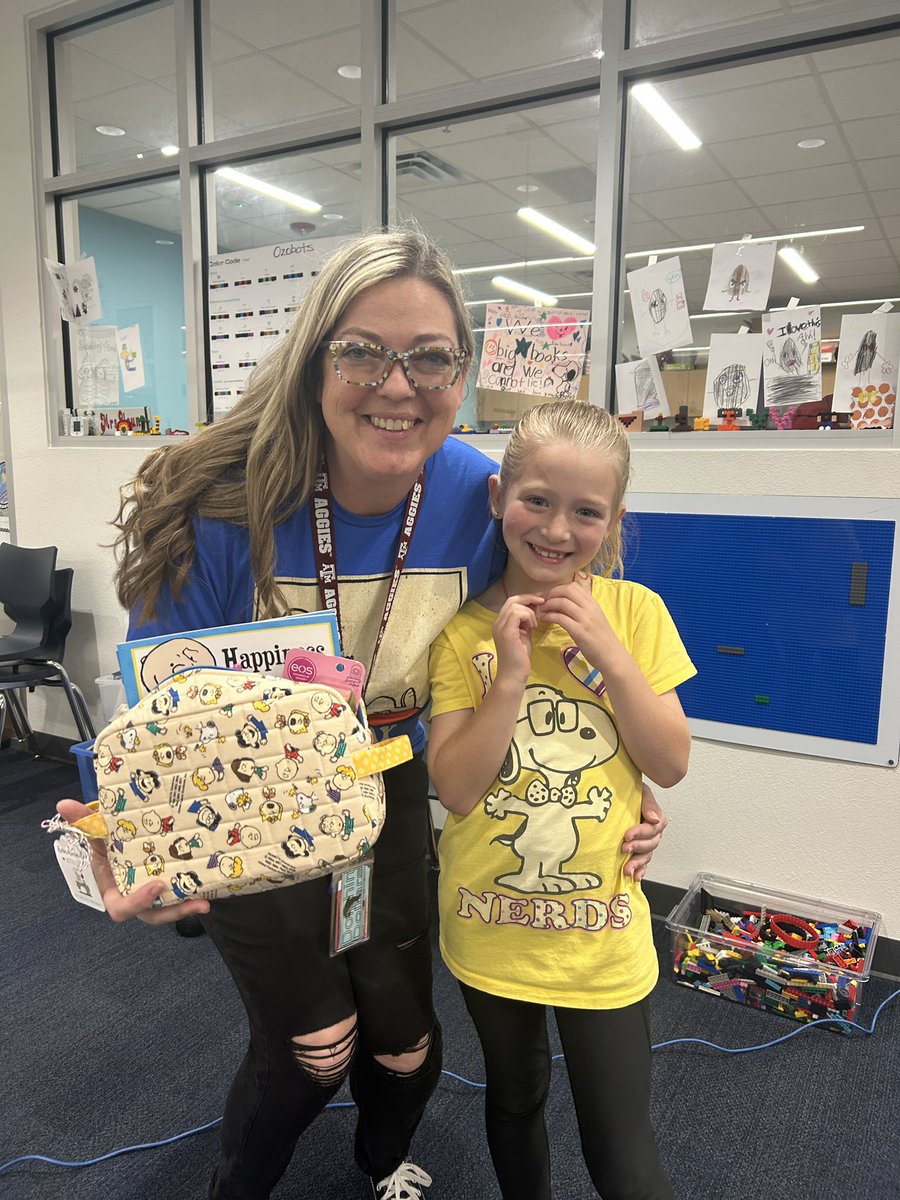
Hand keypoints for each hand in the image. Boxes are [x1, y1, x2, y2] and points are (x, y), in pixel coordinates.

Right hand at [56, 799, 210, 924]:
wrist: (124, 837)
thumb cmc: (108, 841)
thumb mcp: (97, 832)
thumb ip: (84, 822)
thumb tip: (63, 804)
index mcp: (114, 890)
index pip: (122, 908)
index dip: (138, 902)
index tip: (157, 885)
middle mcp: (135, 896)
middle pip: (152, 915)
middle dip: (173, 912)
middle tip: (196, 902)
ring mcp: (153, 895)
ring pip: (169, 909)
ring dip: (187, 906)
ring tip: (206, 901)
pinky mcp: (168, 888)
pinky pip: (180, 896)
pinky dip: (193, 892)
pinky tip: (210, 886)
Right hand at [492, 594, 540, 684]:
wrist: (513, 675)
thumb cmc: (520, 658)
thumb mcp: (525, 634)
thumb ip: (527, 621)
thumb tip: (534, 607)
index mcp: (501, 622)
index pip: (511, 602)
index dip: (526, 598)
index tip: (540, 600)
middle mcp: (498, 622)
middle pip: (512, 600)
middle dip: (529, 598)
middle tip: (542, 603)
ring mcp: (500, 627)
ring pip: (515, 606)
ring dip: (529, 612)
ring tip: (534, 625)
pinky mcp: (506, 632)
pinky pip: (517, 614)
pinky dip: (528, 617)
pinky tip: (532, 628)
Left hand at [539, 580, 619, 668]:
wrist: (612, 656)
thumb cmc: (601, 639)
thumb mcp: (594, 618)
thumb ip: (582, 609)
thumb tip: (564, 602)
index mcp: (593, 603)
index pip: (573, 586)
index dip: (558, 589)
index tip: (551, 597)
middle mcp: (590, 608)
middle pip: (566, 590)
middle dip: (552, 594)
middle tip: (544, 603)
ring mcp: (585, 619)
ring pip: (562, 602)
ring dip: (548, 605)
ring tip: (542, 611)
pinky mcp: (580, 631)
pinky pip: (560, 618)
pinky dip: (549, 616)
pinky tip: (545, 620)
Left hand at [622, 784, 667, 882]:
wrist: (620, 796)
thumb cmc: (631, 793)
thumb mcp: (641, 791)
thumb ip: (648, 803)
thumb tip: (653, 818)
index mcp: (657, 819)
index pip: (652, 829)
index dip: (640, 833)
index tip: (627, 834)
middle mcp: (654, 833)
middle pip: (650, 844)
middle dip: (637, 847)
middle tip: (625, 848)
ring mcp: (647, 843)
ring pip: (647, 856)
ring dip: (637, 863)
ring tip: (627, 868)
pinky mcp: (639, 851)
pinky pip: (643, 864)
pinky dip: (640, 871)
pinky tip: (635, 877)